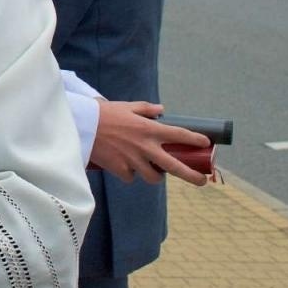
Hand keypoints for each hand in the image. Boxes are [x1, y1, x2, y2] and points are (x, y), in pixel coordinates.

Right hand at [90, 101, 210, 186]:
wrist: (82, 125)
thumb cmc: (104, 113)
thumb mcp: (127, 106)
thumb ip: (147, 110)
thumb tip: (162, 110)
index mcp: (149, 129)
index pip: (179, 135)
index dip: (195, 140)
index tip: (206, 144)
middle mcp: (145, 147)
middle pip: (175, 167)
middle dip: (192, 176)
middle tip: (203, 181)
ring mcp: (134, 161)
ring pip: (153, 177)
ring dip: (155, 174)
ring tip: (152, 169)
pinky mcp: (120, 170)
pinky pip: (131, 177)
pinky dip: (130, 173)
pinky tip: (124, 165)